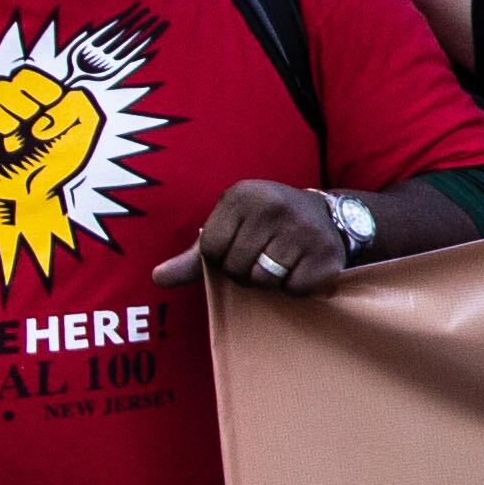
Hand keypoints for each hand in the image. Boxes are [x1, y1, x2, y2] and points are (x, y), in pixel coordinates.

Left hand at [159, 180, 358, 291]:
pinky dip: (296, 287)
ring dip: (270, 280)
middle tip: (263, 255)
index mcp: (242, 195)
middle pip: (235, 268)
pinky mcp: (325, 253)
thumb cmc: (265, 225)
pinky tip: (302, 266)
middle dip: (245, 271)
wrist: (327, 215)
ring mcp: (302, 229)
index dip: (222, 257)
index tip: (242, 243)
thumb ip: (193, 256)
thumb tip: (157, 278)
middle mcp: (273, 206)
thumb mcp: (229, 228)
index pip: (210, 249)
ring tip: (282, 261)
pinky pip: (294, 289)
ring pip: (263, 280)